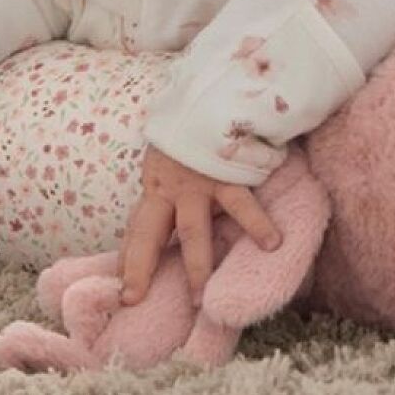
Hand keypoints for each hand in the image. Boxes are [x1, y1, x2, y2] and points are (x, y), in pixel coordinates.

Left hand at [119, 145, 281, 305]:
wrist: (211, 94)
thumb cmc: (192, 134)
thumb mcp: (169, 161)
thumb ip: (166, 191)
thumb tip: (157, 222)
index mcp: (156, 186)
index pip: (136, 229)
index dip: (127, 259)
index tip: (122, 292)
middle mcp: (170, 189)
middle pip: (149, 233)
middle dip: (141, 267)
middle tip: (135, 300)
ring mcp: (197, 184)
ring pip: (192, 231)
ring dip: (196, 265)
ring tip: (200, 298)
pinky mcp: (226, 174)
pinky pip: (242, 203)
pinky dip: (257, 224)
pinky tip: (272, 243)